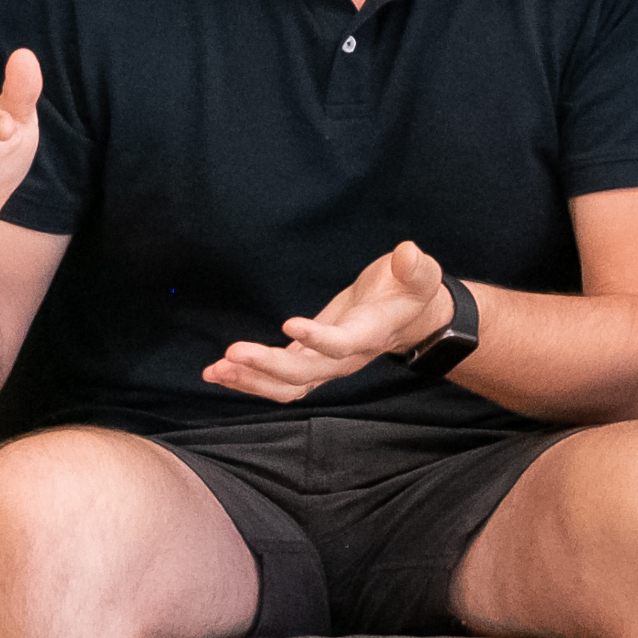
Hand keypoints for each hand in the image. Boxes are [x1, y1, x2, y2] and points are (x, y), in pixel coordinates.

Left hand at [205, 240, 451, 404]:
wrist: (411, 318)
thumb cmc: (412, 291)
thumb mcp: (422, 275)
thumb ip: (415, 267)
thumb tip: (407, 252)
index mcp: (370, 335)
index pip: (342, 344)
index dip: (317, 338)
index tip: (289, 323)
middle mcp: (346, 359)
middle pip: (305, 374)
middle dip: (267, 366)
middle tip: (231, 353)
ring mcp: (327, 365)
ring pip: (288, 385)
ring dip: (251, 380)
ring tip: (215, 369)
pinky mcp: (311, 361)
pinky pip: (278, 380)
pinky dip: (248, 378)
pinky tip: (218, 371)